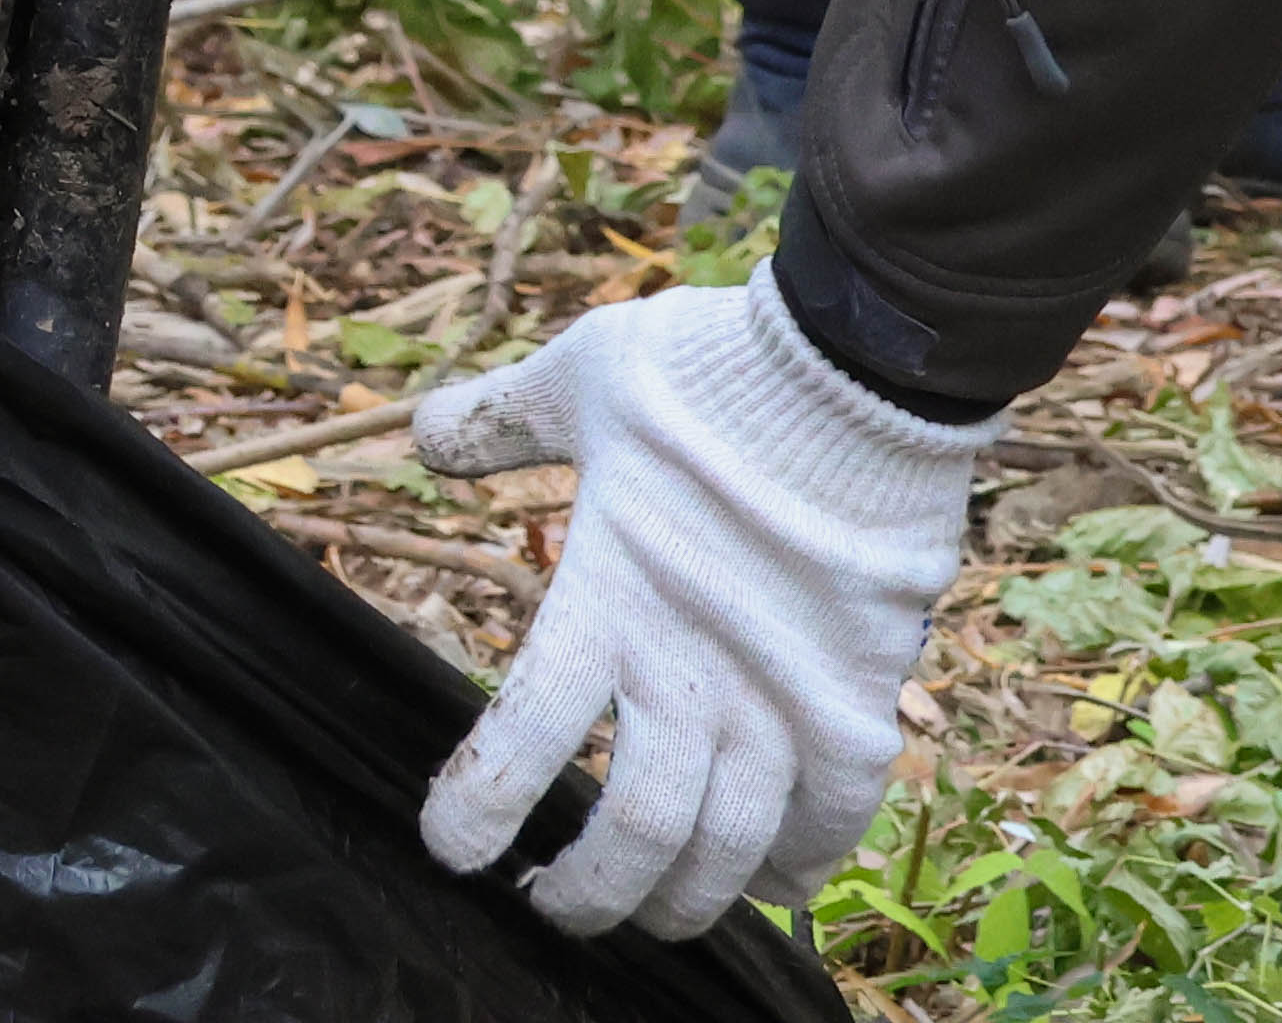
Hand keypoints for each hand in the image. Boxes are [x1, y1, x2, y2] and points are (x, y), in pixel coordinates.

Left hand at [408, 273, 985, 937]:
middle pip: (631, 836)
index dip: (473, 817)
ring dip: (683, 900)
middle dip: (585, 895)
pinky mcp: (858, 701)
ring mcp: (781, 698)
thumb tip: (419, 433)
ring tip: (653, 915)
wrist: (861, 367)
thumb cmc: (712, 369)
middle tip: (552, 907)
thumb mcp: (579, 377)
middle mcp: (690, 673)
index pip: (516, 745)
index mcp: (605, 602)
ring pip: (725, 850)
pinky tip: (771, 884)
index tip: (451, 851)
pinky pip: (830, 820)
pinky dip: (797, 864)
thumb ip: (500, 421)